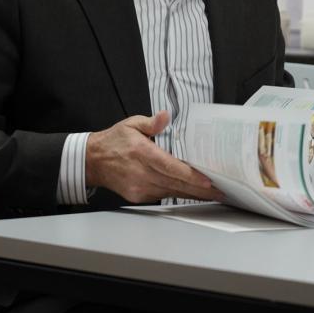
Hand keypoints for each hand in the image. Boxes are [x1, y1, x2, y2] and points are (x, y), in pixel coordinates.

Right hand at [85, 111, 223, 203]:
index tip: (208, 181)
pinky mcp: (138, 196)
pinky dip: (177, 193)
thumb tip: (166, 116)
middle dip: (201, 190)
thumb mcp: (131, 124)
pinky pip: (162, 195)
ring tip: (213, 194)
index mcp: (142, 154)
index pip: (171, 168)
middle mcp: (142, 173)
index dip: (191, 176)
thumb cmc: (114, 141)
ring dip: (193, 194)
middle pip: (176, 184)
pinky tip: (191, 193)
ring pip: (172, 192)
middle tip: (221, 192)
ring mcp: (140, 187)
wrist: (92, 161)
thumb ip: (151, 122)